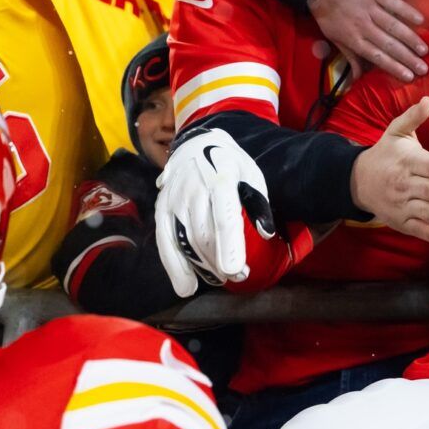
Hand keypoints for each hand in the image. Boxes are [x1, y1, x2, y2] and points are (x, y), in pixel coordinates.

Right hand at [153, 130, 276, 297]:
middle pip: (204, 234)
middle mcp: (193, 188)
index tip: (234, 269)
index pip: (224, 215)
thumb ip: (259, 203)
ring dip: (203, 266)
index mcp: (220, 178)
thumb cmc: (230, 164)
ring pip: (185, 242)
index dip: (229, 244)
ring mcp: (174, 199)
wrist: (195, 143)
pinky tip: (186, 285)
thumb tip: (266, 233)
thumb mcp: (251, 174)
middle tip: (240, 276)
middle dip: (221, 261)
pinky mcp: (161, 208)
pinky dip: (174, 266)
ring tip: (221, 278)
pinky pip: (165, 242)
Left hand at [309, 0, 427, 82]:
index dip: (394, 67)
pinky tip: (420, 20)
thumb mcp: (333, 37)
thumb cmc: (327, 12)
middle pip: (389, 44)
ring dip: (410, 38)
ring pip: (393, 26)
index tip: (410, 77)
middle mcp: (364, 26)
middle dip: (407, 58)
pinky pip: (393, 2)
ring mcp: (371, 7)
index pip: (377, 56)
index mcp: (354, 39)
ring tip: (424, 50)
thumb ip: (350, 56)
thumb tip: (357, 79)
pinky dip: (407, 11)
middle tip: (424, 68)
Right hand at [349, 97, 428, 247]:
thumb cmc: (385, 154)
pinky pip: (414, 228)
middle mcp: (402, 183)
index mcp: (406, 161)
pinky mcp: (398, 220)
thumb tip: (428, 100)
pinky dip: (428, 234)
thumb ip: (413, 118)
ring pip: (422, 211)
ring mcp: (400, 203)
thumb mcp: (396, 132)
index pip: (428, 167)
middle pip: (427, 190)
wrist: (357, 180)